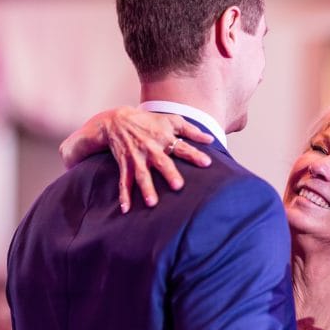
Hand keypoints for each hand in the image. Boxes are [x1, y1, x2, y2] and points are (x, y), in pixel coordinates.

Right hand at [59, 108, 213, 212]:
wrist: (119, 120)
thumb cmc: (150, 121)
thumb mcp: (172, 120)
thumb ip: (192, 130)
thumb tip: (211, 139)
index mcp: (164, 138)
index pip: (182, 147)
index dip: (194, 154)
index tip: (207, 163)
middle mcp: (151, 148)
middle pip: (161, 162)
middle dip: (169, 173)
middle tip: (178, 186)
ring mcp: (137, 157)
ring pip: (142, 175)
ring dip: (146, 188)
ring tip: (152, 203)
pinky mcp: (125, 164)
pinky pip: (124, 181)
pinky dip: (124, 195)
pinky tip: (126, 209)